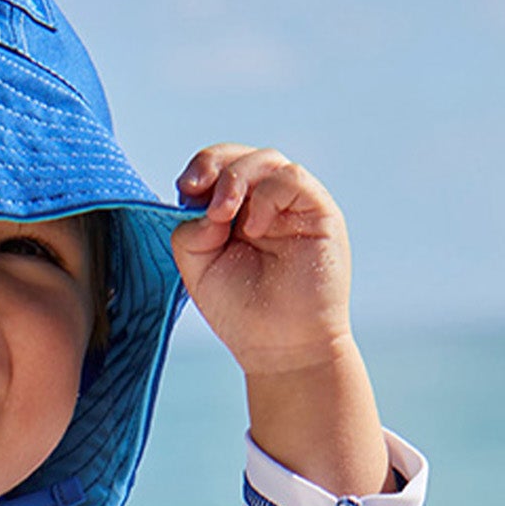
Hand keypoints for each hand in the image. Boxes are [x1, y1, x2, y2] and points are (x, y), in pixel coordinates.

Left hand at [172, 146, 353, 378]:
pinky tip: (255, 227)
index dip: (200, 168)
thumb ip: (190, 231)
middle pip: (240, 156)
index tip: (186, 190)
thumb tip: (204, 201)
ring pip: (266, 160)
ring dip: (236, 178)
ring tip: (224, 215)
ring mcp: (293, 207)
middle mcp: (265, 204)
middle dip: (213, 165)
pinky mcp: (319, 212)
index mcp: (236, 213)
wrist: (282, 349)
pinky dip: (266, 195)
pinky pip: (292, 178)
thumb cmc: (243, 315)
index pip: (217, 168)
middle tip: (198, 194)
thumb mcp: (198, 270)